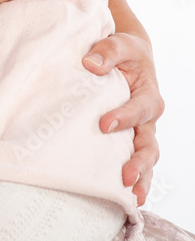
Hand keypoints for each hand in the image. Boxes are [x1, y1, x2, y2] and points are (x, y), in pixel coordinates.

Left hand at [83, 32, 163, 204]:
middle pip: (149, 144)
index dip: (124, 117)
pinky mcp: (129, 138)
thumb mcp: (119, 43)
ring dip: (141, 177)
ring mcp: (140, 131)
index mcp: (148, 94)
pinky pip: (136, 161)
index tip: (104, 124)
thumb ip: (108, 51)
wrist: (126, 56)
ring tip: (132, 196)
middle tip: (126, 175)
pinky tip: (125, 196)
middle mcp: (147, 117)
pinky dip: (135, 178)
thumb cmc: (123, 51)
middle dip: (140, 162)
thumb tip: (91, 64)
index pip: (139, 109)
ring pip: (146, 158)